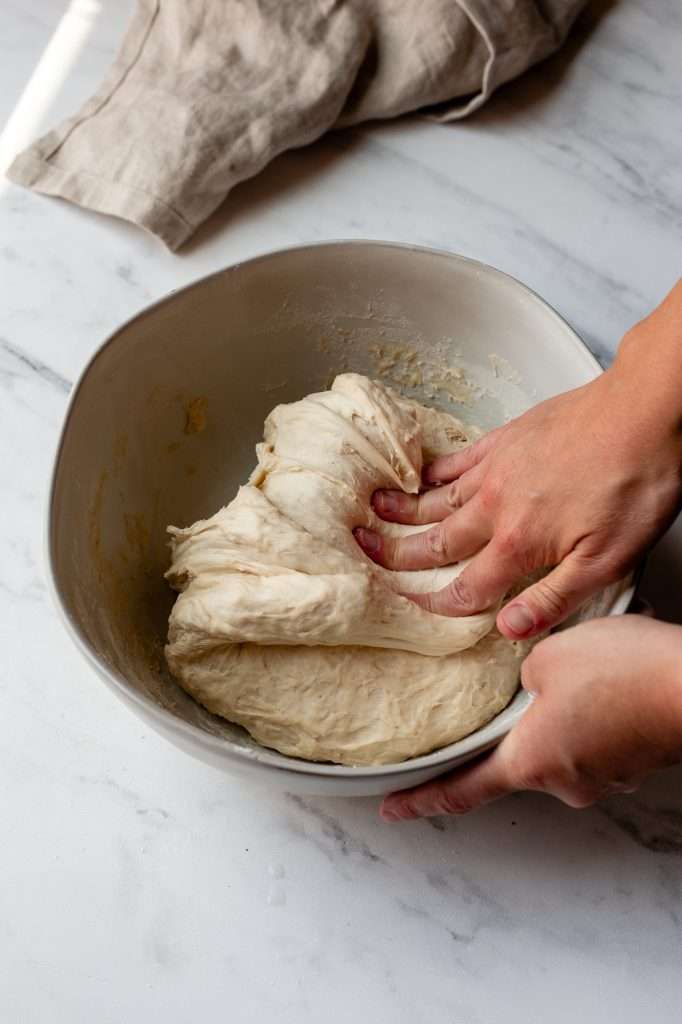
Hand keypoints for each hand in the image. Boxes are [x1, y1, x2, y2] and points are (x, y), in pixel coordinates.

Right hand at [356, 282, 681, 638]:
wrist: (646, 410)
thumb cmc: (636, 482)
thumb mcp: (608, 559)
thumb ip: (554, 597)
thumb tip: (510, 630)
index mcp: (519, 543)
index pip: (467, 587)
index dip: (437, 604)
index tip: (412, 610)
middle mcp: (496, 506)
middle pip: (436, 541)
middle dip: (397, 555)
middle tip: (363, 554)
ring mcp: (497, 467)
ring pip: (437, 498)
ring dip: (403, 510)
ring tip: (371, 513)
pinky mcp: (506, 438)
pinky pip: (457, 458)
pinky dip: (432, 471)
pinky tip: (419, 474)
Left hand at [380, 616, 681, 820]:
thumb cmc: (622, 673)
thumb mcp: (546, 656)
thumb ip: (521, 674)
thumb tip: (528, 682)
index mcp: (529, 762)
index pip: (461, 791)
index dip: (422, 801)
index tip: (394, 809)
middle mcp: (564, 781)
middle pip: (518, 758)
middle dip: (514, 725)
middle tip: (524, 689)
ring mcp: (602, 775)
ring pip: (560, 743)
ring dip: (556, 713)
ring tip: (577, 671)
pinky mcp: (629, 761)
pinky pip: (591, 737)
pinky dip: (586, 713)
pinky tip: (600, 681)